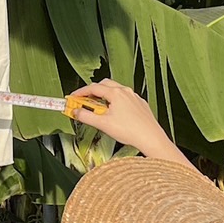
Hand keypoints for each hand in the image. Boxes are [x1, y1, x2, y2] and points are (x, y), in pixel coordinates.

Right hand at [70, 80, 187, 163]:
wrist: (150, 137)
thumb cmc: (130, 131)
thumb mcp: (102, 124)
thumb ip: (86, 116)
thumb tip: (76, 112)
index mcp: (116, 93)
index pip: (93, 88)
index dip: (81, 92)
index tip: (73, 97)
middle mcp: (126, 92)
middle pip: (105, 85)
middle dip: (92, 91)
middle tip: (84, 100)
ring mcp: (134, 97)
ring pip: (116, 90)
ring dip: (104, 95)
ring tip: (98, 107)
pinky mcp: (140, 104)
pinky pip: (125, 97)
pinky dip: (115, 101)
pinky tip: (114, 112)